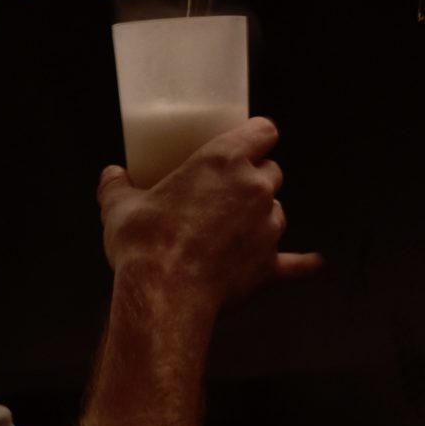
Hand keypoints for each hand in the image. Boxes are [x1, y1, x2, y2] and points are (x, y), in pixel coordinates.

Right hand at [95, 117, 322, 323]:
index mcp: (223, 161)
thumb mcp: (120, 207)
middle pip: (272, 171)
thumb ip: (117, 186)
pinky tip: (313, 263)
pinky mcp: (270, 266)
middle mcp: (255, 189)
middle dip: (257, 177)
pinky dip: (302, 263)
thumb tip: (111, 175)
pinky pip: (296, 263)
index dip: (259, 134)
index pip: (264, 131)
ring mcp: (268, 228)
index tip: (250, 139)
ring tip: (233, 229)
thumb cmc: (145, 244)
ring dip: (262, 216)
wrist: (164, 294)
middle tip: (230, 189)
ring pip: (278, 212)